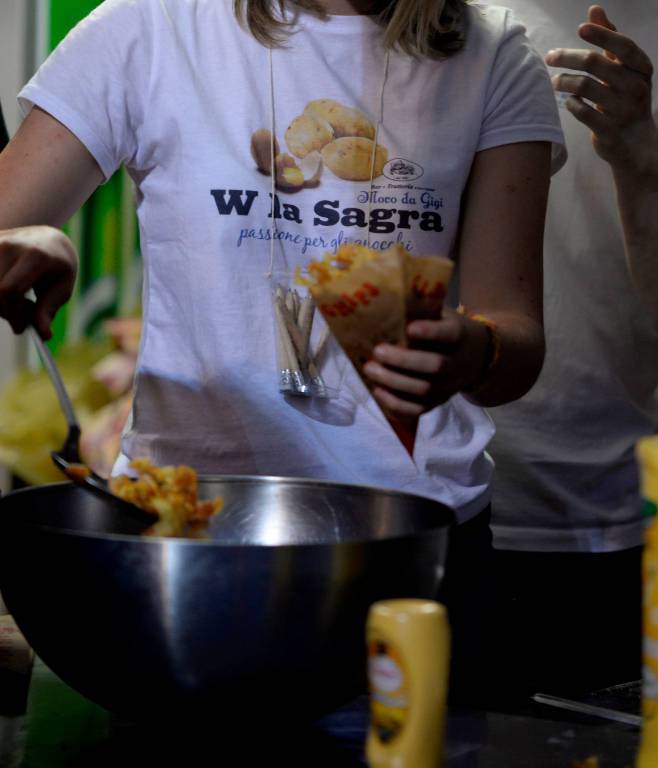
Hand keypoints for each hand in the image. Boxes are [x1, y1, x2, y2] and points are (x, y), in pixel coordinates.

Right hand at [0, 226, 76, 338]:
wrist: (47, 238)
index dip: (12, 314)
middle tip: (20, 318)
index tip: (21, 328)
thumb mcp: (62, 288)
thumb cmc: (57, 266)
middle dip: (5, 312)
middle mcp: (9, 246)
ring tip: (17, 302)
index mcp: (35, 255)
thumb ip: (48, 310)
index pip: (10, 290)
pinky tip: (7, 293)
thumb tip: (43, 335)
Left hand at [362, 308, 490, 417]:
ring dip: (393, 381)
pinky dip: (396, 403)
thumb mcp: (442, 315)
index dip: (430, 332)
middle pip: (435, 366)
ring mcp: (449, 386)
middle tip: (378, 351)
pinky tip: (378, 391)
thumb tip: (384, 304)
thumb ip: (421, 312)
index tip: (409, 327)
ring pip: (424, 390)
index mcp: (460, 336)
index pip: (450, 334)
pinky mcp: (438, 402)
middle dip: (403, 360)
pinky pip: (417, 410)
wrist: (475, 356)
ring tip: (369, 369)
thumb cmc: (447, 329)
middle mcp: (458, 364)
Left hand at [545, 5, 656, 170]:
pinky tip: (568, 101)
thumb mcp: (625, 70)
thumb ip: (610, 40)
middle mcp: (635, 87)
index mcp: (642, 69)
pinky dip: (571, 104)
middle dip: (568, 58)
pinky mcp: (609, 131)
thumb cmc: (626, 99)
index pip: (622, 46)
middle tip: (550, 56)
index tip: (580, 29)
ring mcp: (623, 110)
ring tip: (554, 81)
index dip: (602, 35)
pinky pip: (582, 112)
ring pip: (585, 87)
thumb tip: (594, 10)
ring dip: (564, 81)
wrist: (636, 145)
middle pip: (595, 64)